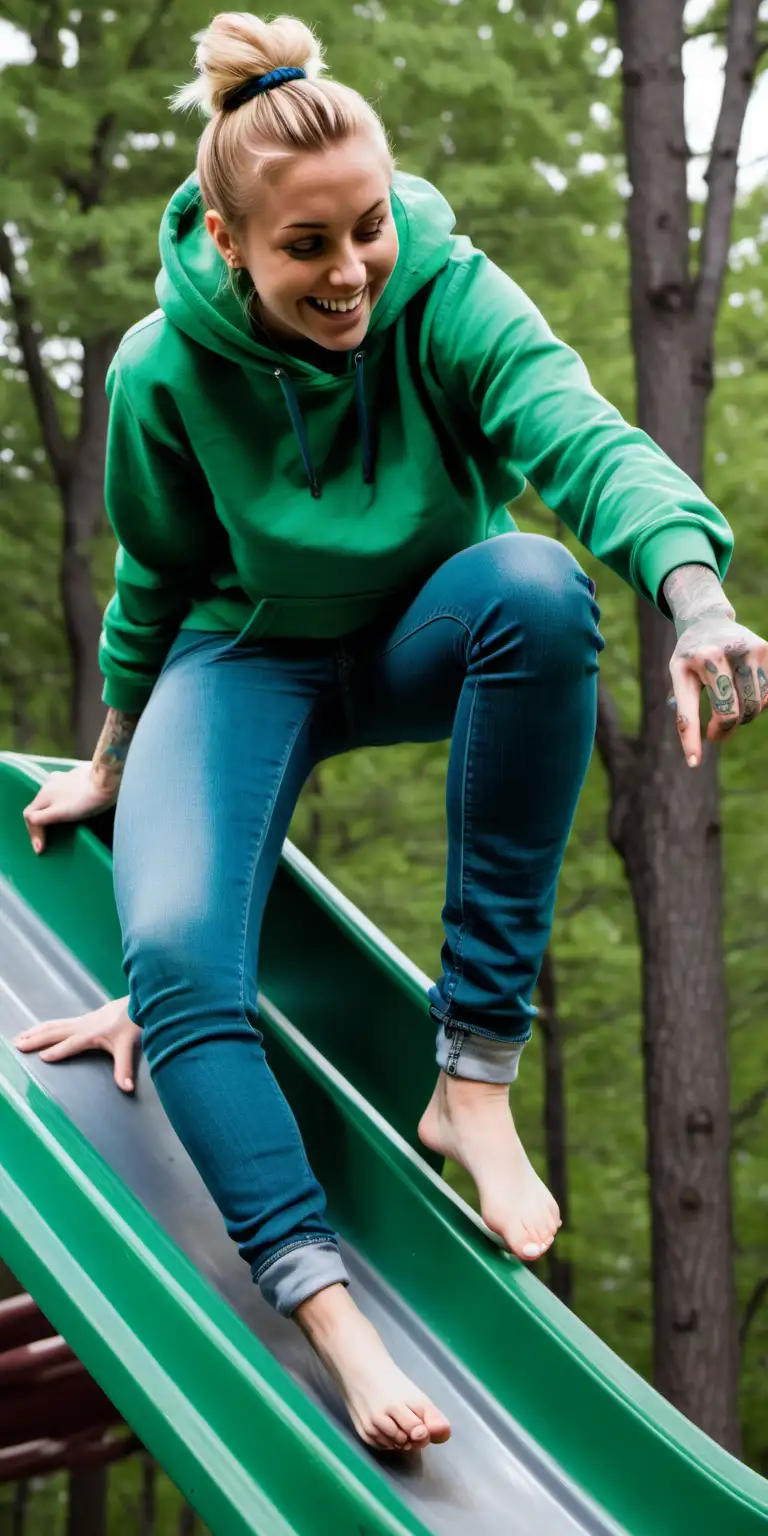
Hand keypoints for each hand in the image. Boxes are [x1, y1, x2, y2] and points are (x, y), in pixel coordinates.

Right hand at [12, 996, 139, 1093]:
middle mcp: (81, 1026)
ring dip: (35, 1031)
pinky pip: (58, 1023)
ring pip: (53, 1025)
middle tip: (18, 1045)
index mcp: (89, 1034)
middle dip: (35, 1039)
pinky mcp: (82, 1019)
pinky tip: (38, 1030)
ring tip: (19, 1037)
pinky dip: (44, 1027)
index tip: (41, 1057)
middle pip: (54, 1032)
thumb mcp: (128, 1048)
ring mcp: (80, 1021)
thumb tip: (126, 1088)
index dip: (57, 1050)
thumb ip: (124, 1068)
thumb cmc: (131, 1024)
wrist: (137, 1003)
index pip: (69, 1044)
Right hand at [23, 763, 116, 853]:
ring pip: (50, 798)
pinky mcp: (77, 777)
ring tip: (59, 825)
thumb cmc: (85, 799)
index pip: (28, 815)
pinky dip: (63, 804)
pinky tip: (73, 808)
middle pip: (39, 806)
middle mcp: (49, 784)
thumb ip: (40, 818)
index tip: (41, 849)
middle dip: (40, 823)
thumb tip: (31, 823)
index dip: (33, 833)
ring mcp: (63, 779)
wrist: (108, 780)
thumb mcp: (59, 812)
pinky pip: (63, 793)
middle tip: (47, 839)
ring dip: (51, 812)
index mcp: (43, 794)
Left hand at [669, 613, 767, 765]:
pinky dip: (757, 703)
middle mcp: (725, 652)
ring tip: (728, 706)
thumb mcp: (678, 678)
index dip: (699, 739)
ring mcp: (750, 649)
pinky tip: (743, 693)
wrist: (708, 620)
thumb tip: (694, 760)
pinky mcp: (766, 649)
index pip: (705, 709)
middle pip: (735, 713)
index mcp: (700, 660)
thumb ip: (685, 714)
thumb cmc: (690, 658)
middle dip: (724, 730)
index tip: (694, 763)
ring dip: (743, 716)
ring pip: (756, 706)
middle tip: (714, 733)